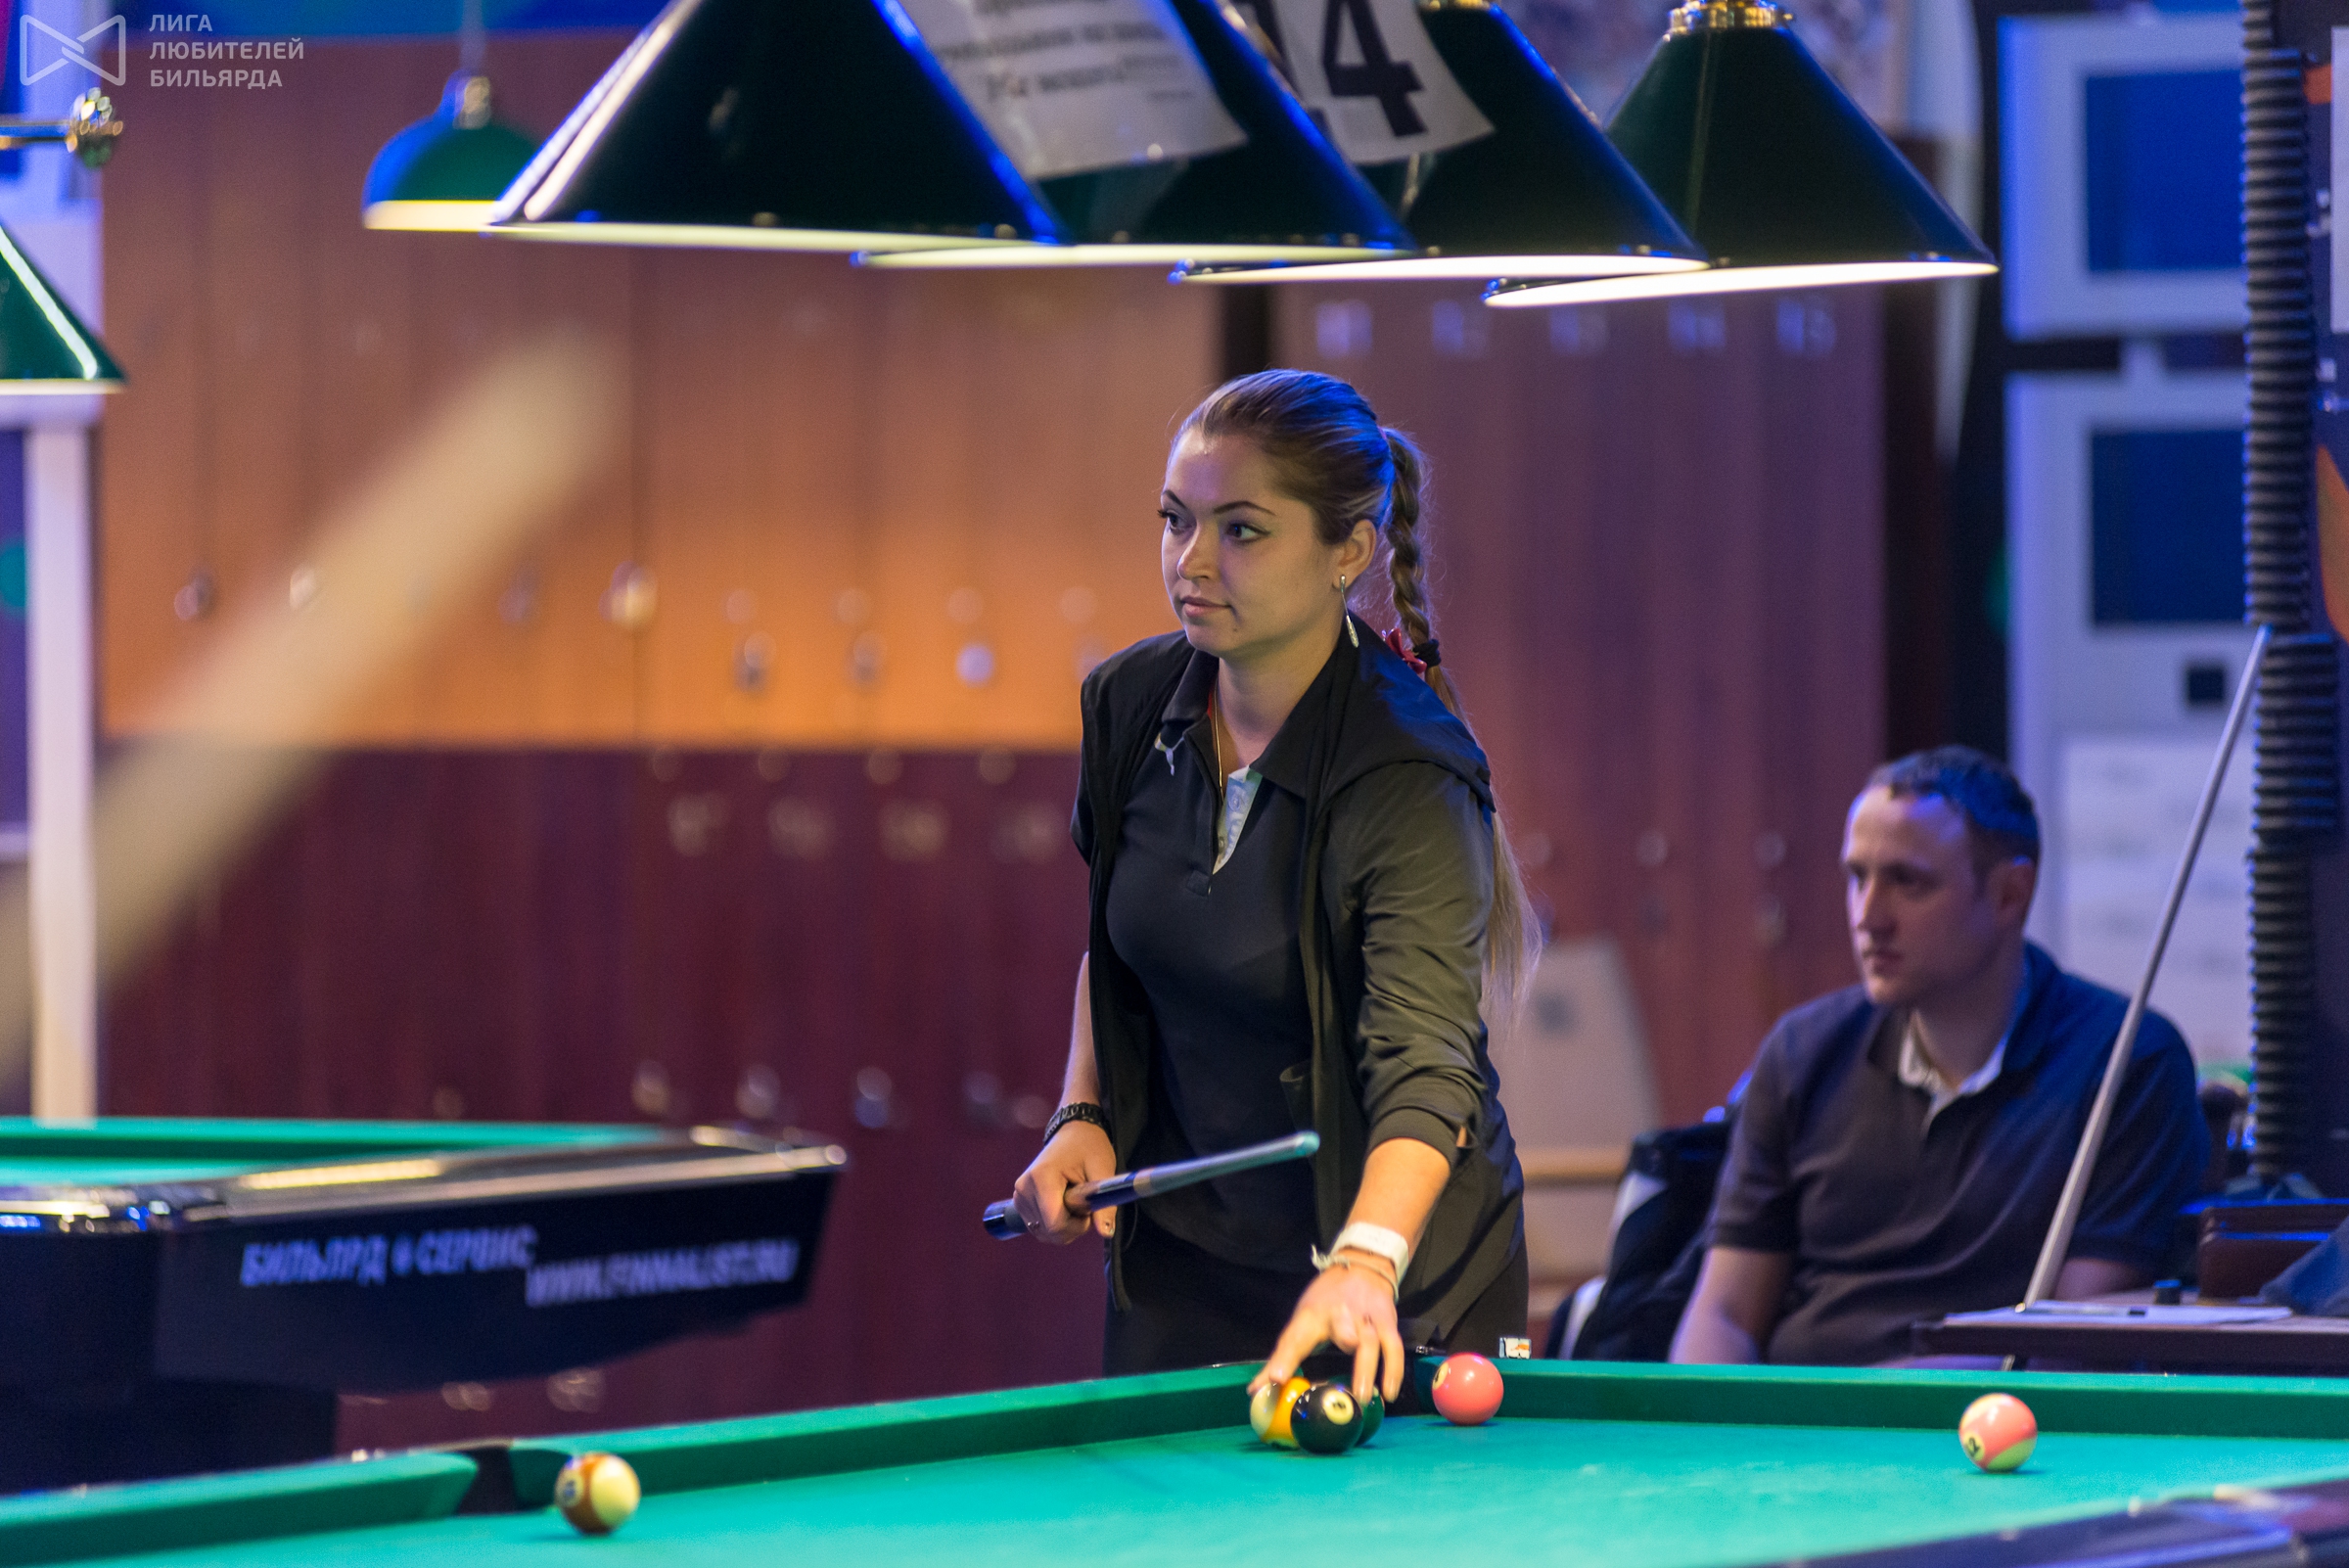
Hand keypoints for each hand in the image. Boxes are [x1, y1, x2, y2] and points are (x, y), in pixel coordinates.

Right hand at [1011, 1121, 1116, 1240]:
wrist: (1074, 1133)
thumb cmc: (1089, 1147)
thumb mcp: (1102, 1172)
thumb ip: (1104, 1205)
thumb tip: (1107, 1233)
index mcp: (1042, 1178)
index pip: (1055, 1224)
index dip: (1077, 1226)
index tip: (1089, 1209)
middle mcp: (1024, 1189)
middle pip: (1049, 1232)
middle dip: (1072, 1226)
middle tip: (1084, 1204)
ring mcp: (1019, 1196)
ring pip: (1044, 1233)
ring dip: (1065, 1226)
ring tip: (1074, 1201)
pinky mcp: (1020, 1202)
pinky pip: (1039, 1227)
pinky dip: (1055, 1224)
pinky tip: (1064, 1205)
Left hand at [1248, 1255, 1404, 1404]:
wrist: (1362, 1267)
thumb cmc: (1326, 1302)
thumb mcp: (1302, 1321)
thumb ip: (1283, 1357)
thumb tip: (1256, 1391)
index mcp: (1312, 1314)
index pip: (1294, 1337)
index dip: (1283, 1359)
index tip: (1274, 1380)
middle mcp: (1340, 1312)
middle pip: (1341, 1325)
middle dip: (1342, 1340)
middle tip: (1335, 1364)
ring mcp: (1366, 1317)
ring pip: (1370, 1339)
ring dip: (1366, 1367)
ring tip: (1361, 1396)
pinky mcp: (1387, 1322)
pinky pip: (1392, 1347)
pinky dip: (1393, 1370)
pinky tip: (1388, 1393)